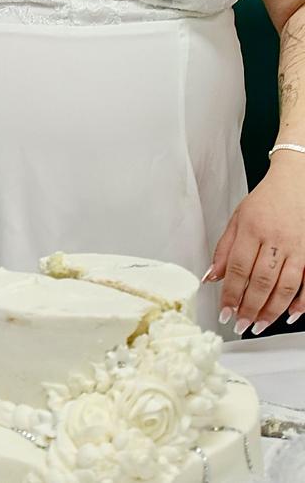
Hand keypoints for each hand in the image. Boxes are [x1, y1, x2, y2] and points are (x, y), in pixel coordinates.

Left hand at [206, 158, 304, 333]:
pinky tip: (291, 315)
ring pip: (285, 287)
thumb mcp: (238, 218)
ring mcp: (298, 248)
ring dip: (272, 311)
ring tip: (259, 325)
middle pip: (262, 281)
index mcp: (252, 228)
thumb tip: (212, 277)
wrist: (297, 182)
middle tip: (241, 324)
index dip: (231, 294)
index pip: (239, 268)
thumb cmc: (266, 200)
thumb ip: (225, 249)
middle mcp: (276, 239)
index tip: (225, 312)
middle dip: (250, 308)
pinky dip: (301, 302)